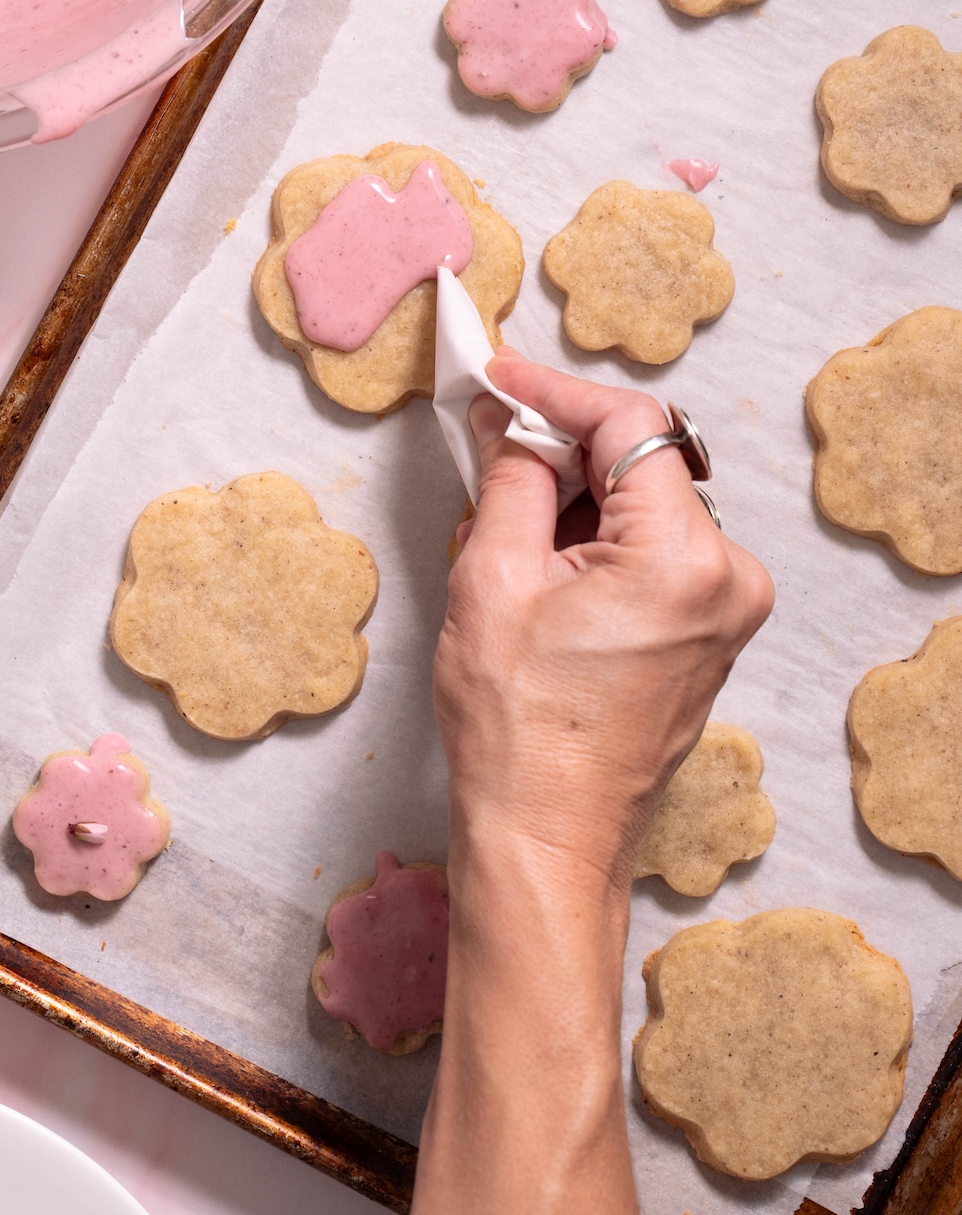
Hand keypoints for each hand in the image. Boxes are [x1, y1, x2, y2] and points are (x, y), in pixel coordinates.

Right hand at [434, 347, 773, 884]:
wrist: (546, 837)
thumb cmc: (520, 732)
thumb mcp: (492, 580)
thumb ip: (511, 478)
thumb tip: (509, 420)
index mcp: (684, 558)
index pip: (631, 424)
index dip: (555, 391)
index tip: (500, 377)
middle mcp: (728, 576)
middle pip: (642, 462)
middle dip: (561, 447)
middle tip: (487, 444)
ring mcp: (726, 608)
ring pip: (644, 505)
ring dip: (574, 497)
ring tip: (501, 530)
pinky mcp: (709, 631)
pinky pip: (653, 551)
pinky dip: (596, 539)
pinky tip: (538, 564)